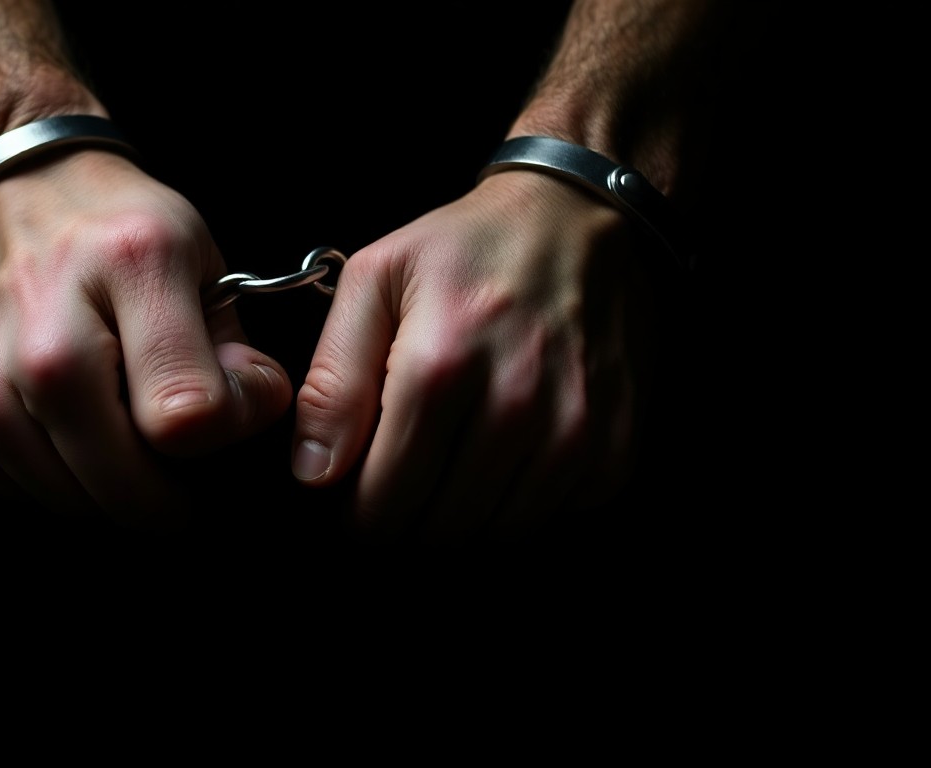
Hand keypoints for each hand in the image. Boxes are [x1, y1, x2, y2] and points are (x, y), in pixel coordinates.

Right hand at [0, 150, 292, 530]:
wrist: (13, 196)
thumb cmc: (117, 232)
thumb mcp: (201, 259)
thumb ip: (237, 349)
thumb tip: (250, 414)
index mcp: (131, 271)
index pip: (187, 415)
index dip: (232, 424)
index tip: (233, 401)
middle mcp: (48, 339)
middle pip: (125, 484)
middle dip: (173, 489)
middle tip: (179, 450)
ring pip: (75, 504)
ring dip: (112, 491)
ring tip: (120, 430)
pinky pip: (18, 500)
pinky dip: (54, 485)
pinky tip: (67, 433)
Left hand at [292, 170, 657, 540]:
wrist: (577, 216)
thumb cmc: (464, 248)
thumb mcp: (374, 282)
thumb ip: (333, 380)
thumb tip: (314, 473)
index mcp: (440, 367)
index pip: (383, 503)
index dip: (359, 514)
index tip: (358, 494)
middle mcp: (515, 407)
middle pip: (440, 529)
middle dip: (410, 517)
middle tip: (405, 476)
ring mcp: (575, 430)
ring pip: (498, 534)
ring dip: (467, 513)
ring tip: (456, 461)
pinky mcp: (616, 444)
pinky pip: (557, 516)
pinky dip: (528, 499)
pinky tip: (513, 451)